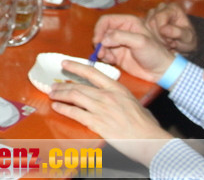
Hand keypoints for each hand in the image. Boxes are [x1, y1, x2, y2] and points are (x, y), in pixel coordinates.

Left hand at [49, 61, 171, 165]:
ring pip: (74, 96)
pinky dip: (64, 109)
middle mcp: (107, 96)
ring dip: (60, 95)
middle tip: (54, 86)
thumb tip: (113, 98)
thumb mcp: (135, 103)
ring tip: (52, 95)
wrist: (151, 140)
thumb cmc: (147, 125)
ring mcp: (101, 109)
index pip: (92, 72)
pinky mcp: (98, 123)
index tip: (64, 63)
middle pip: (79, 86)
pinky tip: (57, 108)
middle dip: (63, 86)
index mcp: (117, 88)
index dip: (75, 66)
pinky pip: (75, 113)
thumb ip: (120, 97)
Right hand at [91, 15, 174, 81]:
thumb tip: (103, 39)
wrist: (161, 72)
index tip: (97, 40)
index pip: (106, 20)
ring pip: (101, 44)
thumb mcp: (140, 42)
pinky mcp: (117, 55)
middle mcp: (121, 31)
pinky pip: (104, 54)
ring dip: (101, 50)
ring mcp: (118, 44)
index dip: (99, 29)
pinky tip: (111, 61)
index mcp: (128, 23)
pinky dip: (104, 57)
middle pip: (102, 32)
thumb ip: (121, 37)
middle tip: (100, 52)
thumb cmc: (155, 54)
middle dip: (99, 42)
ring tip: (106, 58)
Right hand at [145, 2, 197, 53]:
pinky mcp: (147, 20)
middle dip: (159, 35)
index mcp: (173, 8)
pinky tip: (160, 42)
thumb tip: (163, 29)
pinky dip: (151, 37)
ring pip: (146, 25)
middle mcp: (162, 7)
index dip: (162, 31)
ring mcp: (153, 13)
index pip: (159, 16)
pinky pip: (143, 28)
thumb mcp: (187, 37)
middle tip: (169, 44)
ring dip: (155, 37)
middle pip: (151, 21)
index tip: (170, 42)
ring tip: (166, 43)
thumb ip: (177, 32)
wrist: (184, 43)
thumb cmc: (188, 39)